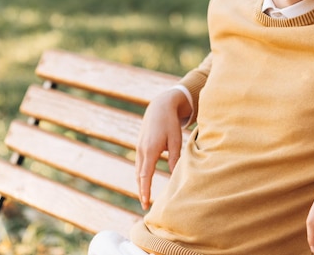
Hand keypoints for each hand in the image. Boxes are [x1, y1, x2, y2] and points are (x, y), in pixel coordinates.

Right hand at [135, 88, 190, 209]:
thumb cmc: (170, 123)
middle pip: (139, 176)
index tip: (145, 202)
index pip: (145, 176)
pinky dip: (141, 175)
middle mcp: (141, 150)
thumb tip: (175, 175)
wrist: (159, 107)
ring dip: (140, 184)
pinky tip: (144, 181)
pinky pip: (139, 164)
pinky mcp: (140, 146)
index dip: (145, 190)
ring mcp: (139, 148)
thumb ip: (174, 158)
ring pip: (138, 171)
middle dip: (141, 191)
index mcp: (150, 150)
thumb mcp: (175, 140)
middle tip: (144, 206)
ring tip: (145, 197)